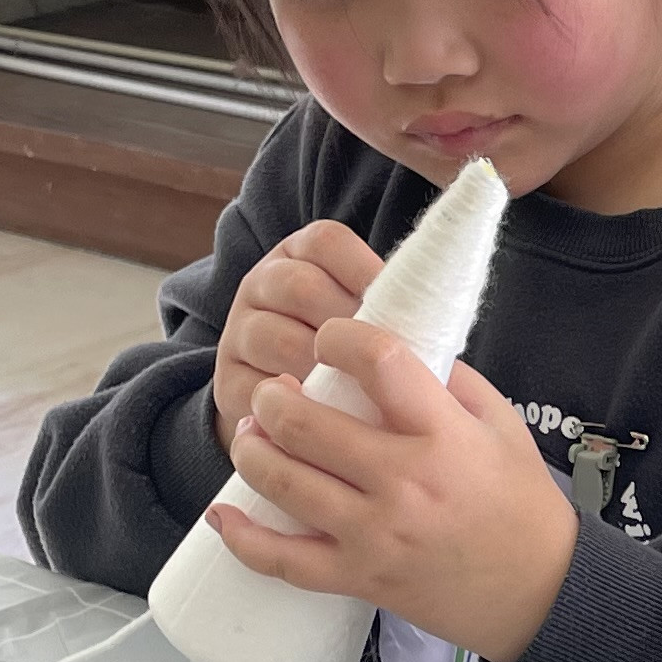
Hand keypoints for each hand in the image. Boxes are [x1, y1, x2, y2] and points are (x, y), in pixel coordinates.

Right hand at [210, 221, 379, 451]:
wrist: (301, 419)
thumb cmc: (354, 366)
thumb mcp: (370, 325)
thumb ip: (392, 312)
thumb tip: (436, 319)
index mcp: (299, 256)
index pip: (326, 243)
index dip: (364, 270)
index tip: (401, 305)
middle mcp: (261, 285)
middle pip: (299, 286)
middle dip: (347, 324)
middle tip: (385, 360)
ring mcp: (238, 332)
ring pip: (275, 337)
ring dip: (321, 368)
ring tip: (361, 393)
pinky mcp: (226, 383)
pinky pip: (255, 388)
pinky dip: (294, 403)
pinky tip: (325, 416)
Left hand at [214, 323, 580, 661]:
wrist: (540, 594)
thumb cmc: (521, 505)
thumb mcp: (501, 426)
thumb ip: (448, 381)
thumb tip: (389, 343)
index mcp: (442, 435)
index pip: (376, 360)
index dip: (339, 336)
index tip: (330, 336)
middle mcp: (403, 482)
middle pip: (305, 423)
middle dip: (273, 397)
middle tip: (274, 393)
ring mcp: (375, 534)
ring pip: (282, 482)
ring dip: (251, 449)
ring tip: (253, 434)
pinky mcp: (359, 578)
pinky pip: (283, 560)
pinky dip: (243, 538)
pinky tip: (222, 514)